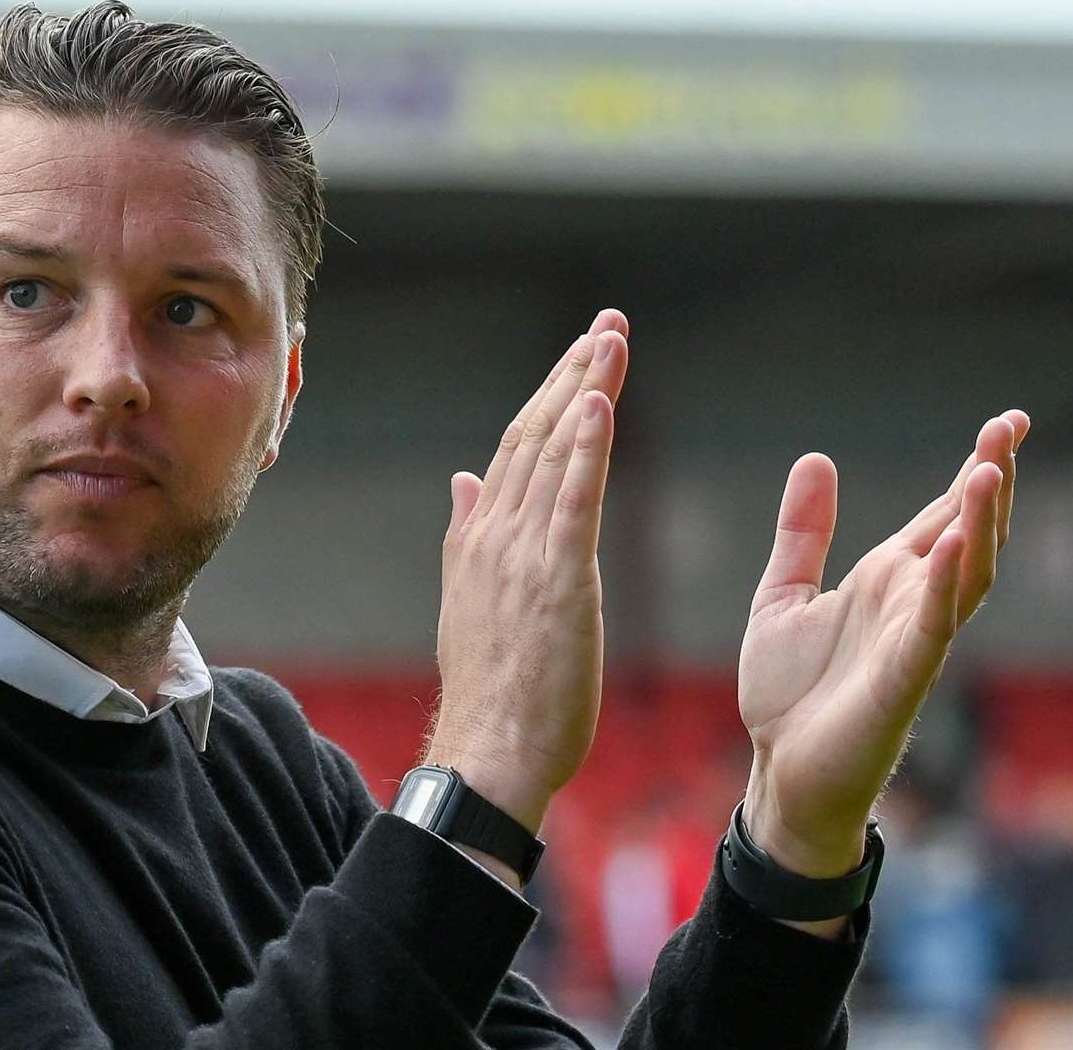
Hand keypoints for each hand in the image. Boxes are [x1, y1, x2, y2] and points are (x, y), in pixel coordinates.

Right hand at [424, 310, 629, 833]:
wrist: (488, 748)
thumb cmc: (492, 689)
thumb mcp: (470, 599)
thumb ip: (467, 533)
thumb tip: (461, 479)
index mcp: (479, 539)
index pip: (516, 450)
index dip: (550, 397)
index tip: (580, 357)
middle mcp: (495, 534)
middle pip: (536, 435)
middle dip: (572, 374)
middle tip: (607, 324)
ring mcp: (523, 553)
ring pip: (556, 453)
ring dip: (586, 389)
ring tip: (612, 339)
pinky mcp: (557, 578)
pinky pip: (573, 498)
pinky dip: (588, 446)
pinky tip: (601, 401)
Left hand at [739, 411, 1029, 887]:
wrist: (779, 768)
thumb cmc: (787, 692)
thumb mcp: (782, 593)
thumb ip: (802, 533)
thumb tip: (816, 458)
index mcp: (885, 580)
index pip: (943, 515)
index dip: (975, 470)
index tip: (1007, 422)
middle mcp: (910, 603)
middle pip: (968, 533)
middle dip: (990, 481)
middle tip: (1010, 427)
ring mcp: (913, 640)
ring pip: (966, 574)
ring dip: (980, 524)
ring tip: (989, 470)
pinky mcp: (903, 678)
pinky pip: (935, 626)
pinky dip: (948, 585)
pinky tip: (958, 543)